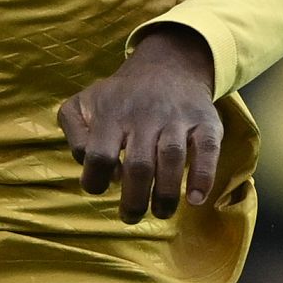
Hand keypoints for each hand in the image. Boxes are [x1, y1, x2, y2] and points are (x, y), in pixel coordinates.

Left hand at [58, 25, 222, 225]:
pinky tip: (196, 198)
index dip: (96, 180)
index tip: (103, 187)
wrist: (169, 65)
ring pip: (171, 158)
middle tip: (131, 217)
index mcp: (111, 114)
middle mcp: (144, 115)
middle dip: (133, 201)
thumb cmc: (120, 97)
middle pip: (138, 165)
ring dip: (165, 194)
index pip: (98, 155)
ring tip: (160, 213)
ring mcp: (176, 118)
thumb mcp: (83, 103)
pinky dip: (203, 175)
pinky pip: (207, 149)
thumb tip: (92, 167)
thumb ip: (75, 132)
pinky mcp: (205, 121)